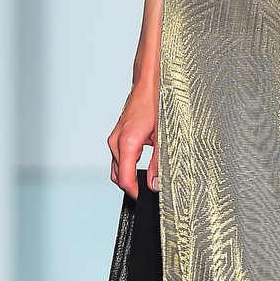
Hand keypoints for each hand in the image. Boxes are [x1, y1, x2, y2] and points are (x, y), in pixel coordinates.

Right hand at [108, 81, 158, 196]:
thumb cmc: (158, 103)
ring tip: (147, 180)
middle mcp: (116, 141)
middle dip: (131, 186)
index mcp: (127, 143)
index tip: (144, 198)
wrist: (150, 82)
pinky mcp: (118, 135)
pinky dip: (127, 165)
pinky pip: (118, 157)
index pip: (124, 179)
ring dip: (129, 176)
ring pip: (117, 167)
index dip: (134, 192)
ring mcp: (115, 138)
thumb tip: (156, 184)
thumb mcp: (164, 137)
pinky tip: (141, 166)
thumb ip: (159, 164)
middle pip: (117, 176)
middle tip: (148, 191)